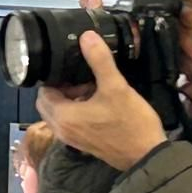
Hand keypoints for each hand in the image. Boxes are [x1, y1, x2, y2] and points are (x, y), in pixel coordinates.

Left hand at [37, 32, 166, 170]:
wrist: (148, 156)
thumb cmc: (130, 122)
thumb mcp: (116, 87)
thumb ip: (99, 61)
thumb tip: (86, 36)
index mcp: (62, 116)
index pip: (44, 91)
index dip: (56, 77)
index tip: (72, 68)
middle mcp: (60, 129)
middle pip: (48, 102)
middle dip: (62, 88)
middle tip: (83, 78)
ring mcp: (71, 139)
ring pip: (59, 113)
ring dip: (70, 100)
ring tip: (92, 87)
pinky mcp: (82, 144)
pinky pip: (70, 122)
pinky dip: (77, 111)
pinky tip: (98, 103)